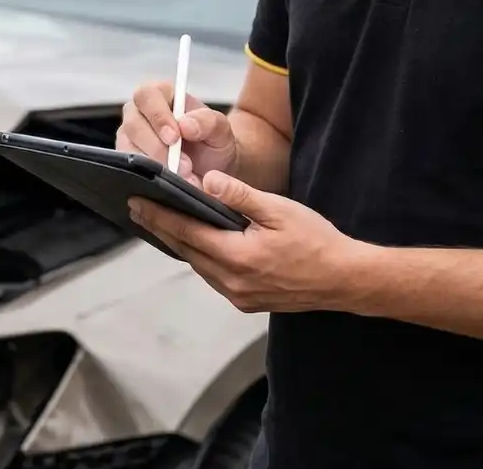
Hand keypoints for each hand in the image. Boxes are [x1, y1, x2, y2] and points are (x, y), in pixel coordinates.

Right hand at [116, 80, 235, 186]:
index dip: (158, 116)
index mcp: (160, 95)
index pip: (147, 95)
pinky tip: (170, 184)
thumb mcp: (220, 130)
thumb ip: (208, 121)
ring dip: (156, 166)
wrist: (213, 170)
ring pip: (129, 149)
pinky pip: (129, 169)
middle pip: (134, 125)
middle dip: (158, 148)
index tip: (175, 137)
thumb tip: (185, 124)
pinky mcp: (127, 160)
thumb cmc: (213, 143)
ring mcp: (130, 138)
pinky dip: (150, 178)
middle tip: (184, 166)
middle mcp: (139, 113)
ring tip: (183, 178)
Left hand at [129, 170, 372, 314]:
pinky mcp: (247, 302)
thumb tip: (205, 181)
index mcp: (237, 257)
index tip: (136, 202)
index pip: (185, 231)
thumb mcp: (279, 210)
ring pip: (198, 265)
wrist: (345, 280)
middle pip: (185, 250)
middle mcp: (232, 281)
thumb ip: (240, 196)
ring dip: (180, 244)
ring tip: (161, 223)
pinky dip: (200, 258)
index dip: (158, 215)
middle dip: (161, 228)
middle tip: (138, 209)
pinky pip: (213, 277)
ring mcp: (239, 295)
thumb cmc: (317, 242)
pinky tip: (197, 244)